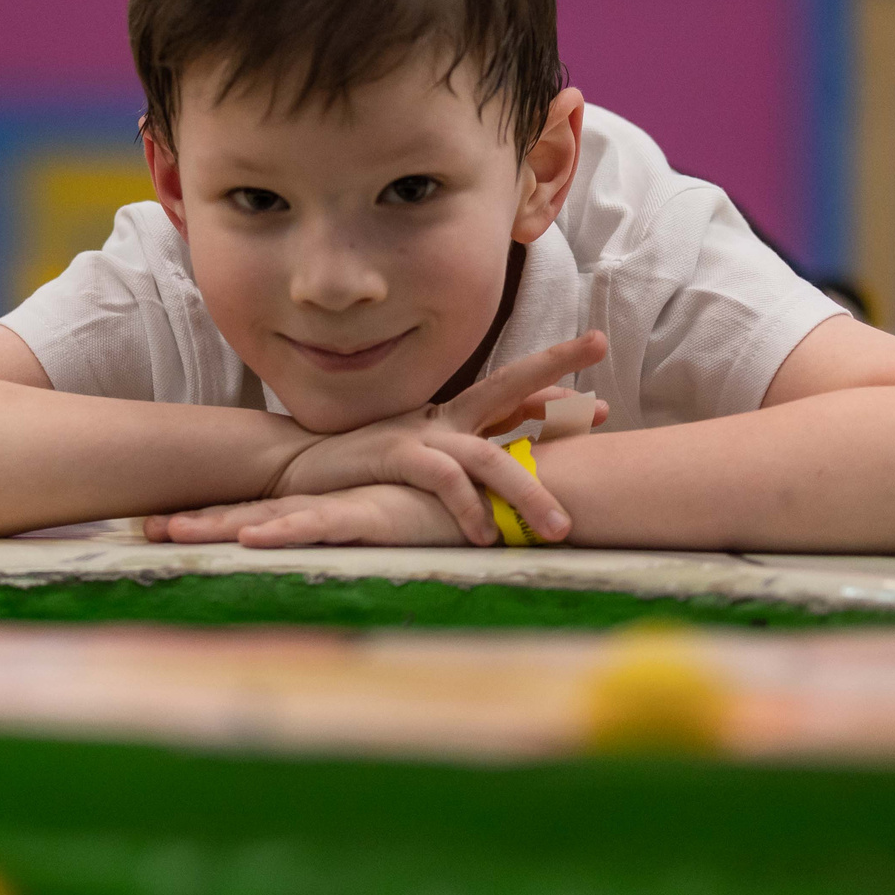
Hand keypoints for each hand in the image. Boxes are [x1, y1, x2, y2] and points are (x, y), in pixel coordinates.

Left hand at [147, 483, 462, 547]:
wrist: (486, 494)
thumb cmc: (438, 510)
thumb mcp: (383, 526)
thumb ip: (352, 533)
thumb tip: (320, 547)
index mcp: (320, 508)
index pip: (253, 515)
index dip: (210, 520)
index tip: (161, 526)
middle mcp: (321, 505)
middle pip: (245, 515)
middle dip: (196, 523)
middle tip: (145, 530)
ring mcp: (340, 508)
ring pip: (267, 519)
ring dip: (219, 526)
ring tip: (173, 532)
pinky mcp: (368, 517)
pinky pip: (317, 526)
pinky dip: (282, 532)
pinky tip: (248, 538)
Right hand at [269, 331, 609, 545]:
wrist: (293, 469)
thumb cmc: (356, 470)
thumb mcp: (415, 462)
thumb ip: (456, 465)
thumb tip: (498, 483)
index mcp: (447, 416)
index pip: (508, 395)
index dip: (553, 394)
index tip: (599, 405)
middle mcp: (439, 417)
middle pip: (506, 384)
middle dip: (554, 366)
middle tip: (602, 360)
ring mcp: (418, 433)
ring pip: (487, 454)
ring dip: (527, 491)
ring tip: (558, 529)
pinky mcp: (394, 455)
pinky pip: (443, 479)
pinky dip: (468, 506)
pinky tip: (485, 534)